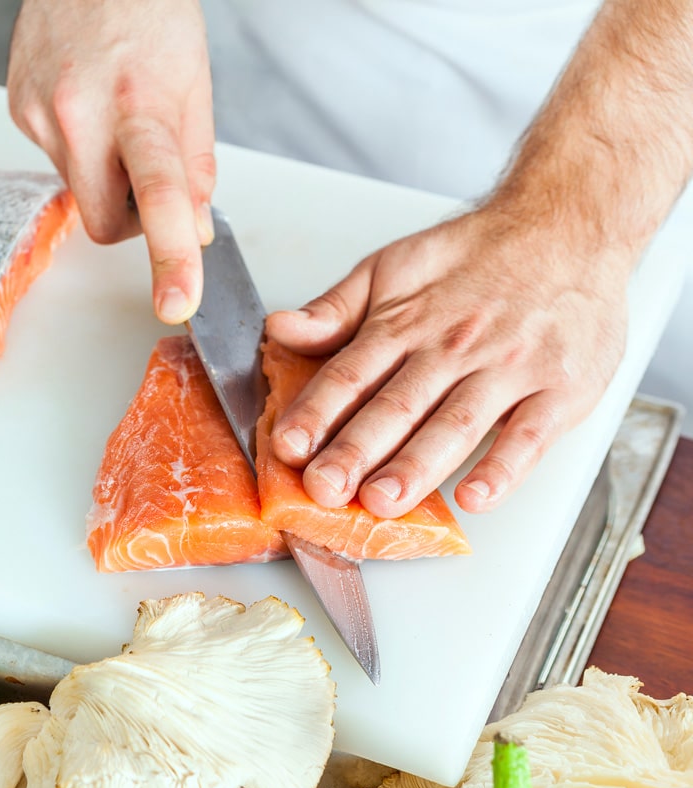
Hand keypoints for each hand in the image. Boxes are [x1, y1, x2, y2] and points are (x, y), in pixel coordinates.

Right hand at [7, 0, 214, 323]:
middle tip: (149, 177)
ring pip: (82, 196)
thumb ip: (197, 171)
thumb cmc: (153, 18)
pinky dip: (84, 155)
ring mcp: (41, 115)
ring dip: (108, 180)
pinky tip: (92, 112)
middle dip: (133, 220)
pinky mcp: (19, 111)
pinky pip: (60, 164)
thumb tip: (196, 231)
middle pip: (106, 225)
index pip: (160, 197)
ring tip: (119, 124)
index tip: (177, 301)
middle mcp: (80, 113)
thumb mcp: (197, 92)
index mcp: (140, 107)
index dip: (171, 256)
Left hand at [265, 205, 630, 517]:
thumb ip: (335, 307)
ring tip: (383, 500)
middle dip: (355, 450)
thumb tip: (279, 328)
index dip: (317, 411)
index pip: (351, 373)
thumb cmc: (477, 256)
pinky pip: (529, 434)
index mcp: (406, 322)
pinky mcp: (559, 387)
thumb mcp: (394, 266)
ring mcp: (508, 368)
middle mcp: (452, 346)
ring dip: (417, 465)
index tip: (288, 445)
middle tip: (325, 489)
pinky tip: (476, 496)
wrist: (567, 227)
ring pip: (455, 423)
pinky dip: (503, 468)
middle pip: (396, 405)